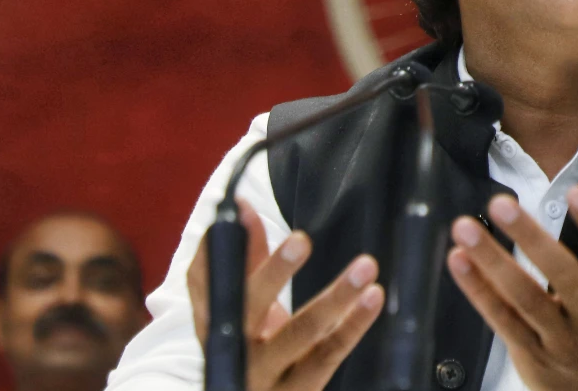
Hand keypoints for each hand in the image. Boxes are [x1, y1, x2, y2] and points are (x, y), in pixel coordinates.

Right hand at [187, 201, 384, 390]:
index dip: (219, 251)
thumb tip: (241, 204)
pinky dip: (353, 324)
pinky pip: (329, 354)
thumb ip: (244, 257)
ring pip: (301, 333)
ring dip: (335, 297)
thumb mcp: (241, 308)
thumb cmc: (249, 348)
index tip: (241, 211)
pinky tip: (373, 297)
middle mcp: (233, 351)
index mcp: (213, 321)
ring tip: (365, 265)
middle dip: (274, 273)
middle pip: (248, 310)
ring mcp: (265, 377)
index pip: (205, 283)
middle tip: (301, 239)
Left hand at [446, 156, 577, 390]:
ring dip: (491, 263)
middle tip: (501, 203)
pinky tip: (456, 259)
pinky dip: (477, 290)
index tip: (575, 191)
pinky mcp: (531, 354)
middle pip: (564, 277)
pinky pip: (501, 320)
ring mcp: (561, 340)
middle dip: (531, 240)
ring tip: (464, 227)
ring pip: (524, 300)